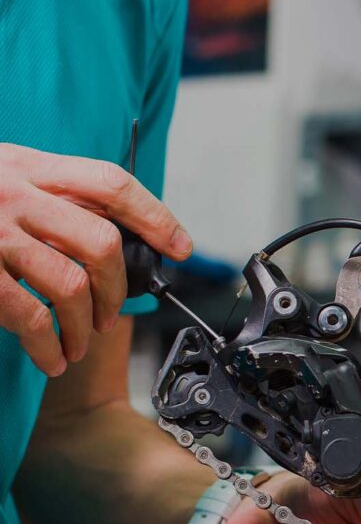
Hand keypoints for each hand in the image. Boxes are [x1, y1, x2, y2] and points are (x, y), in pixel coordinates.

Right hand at [0, 143, 191, 375]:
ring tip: (78, 342)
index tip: (180, 246)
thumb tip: (116, 239)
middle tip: (110, 314)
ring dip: (85, 326)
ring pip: (70, 284)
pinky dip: (47, 344)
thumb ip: (52, 197)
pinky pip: (26, 314)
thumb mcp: (3, 176)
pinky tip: (51, 358)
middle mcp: (13, 191)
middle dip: (117, 290)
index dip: (155, 214)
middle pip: (102, 241)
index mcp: (28, 165)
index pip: (110, 182)